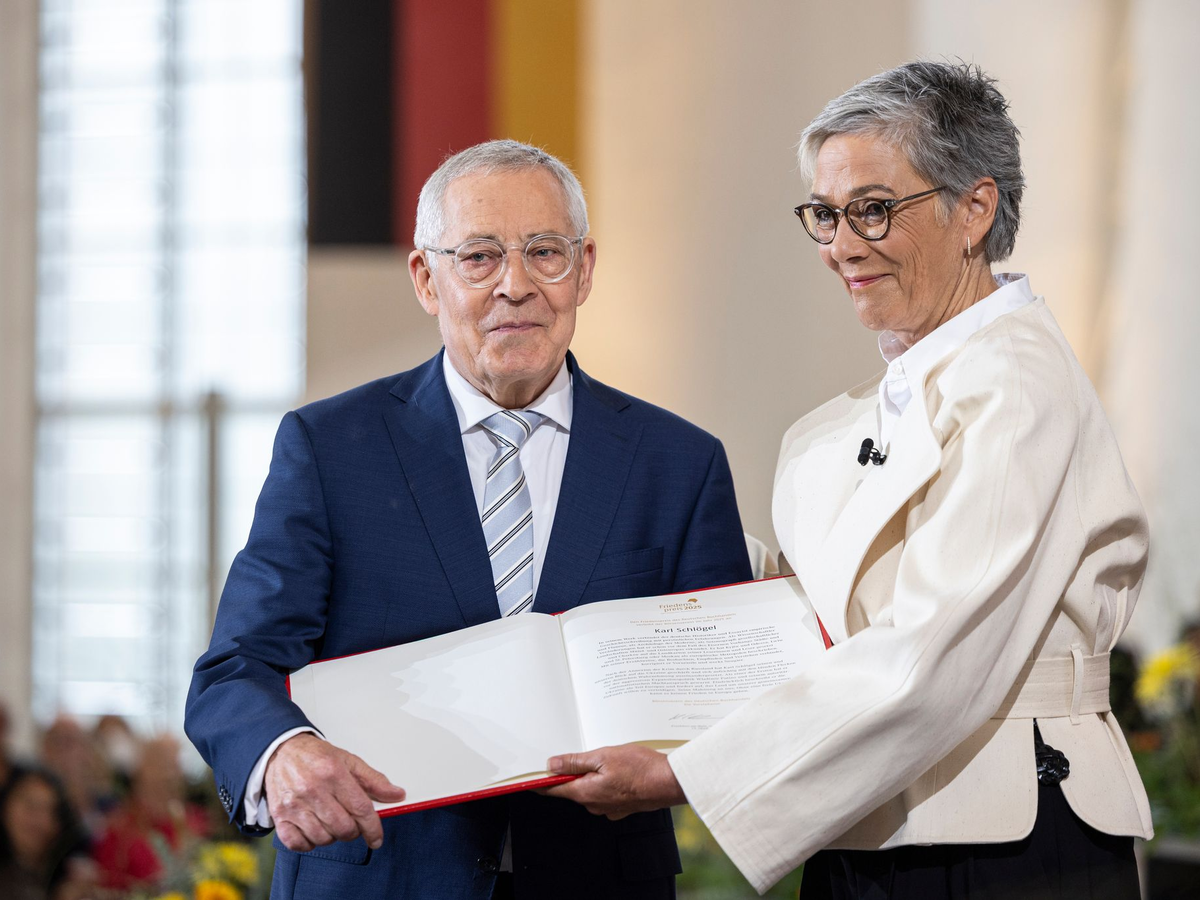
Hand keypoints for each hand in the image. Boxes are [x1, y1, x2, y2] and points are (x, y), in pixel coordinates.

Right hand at [265, 733, 405, 851]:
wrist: (281, 750)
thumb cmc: (316, 756)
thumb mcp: (348, 761)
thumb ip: (373, 780)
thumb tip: (396, 795)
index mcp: (333, 773)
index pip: (361, 809)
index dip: (373, 828)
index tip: (377, 837)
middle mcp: (312, 790)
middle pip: (343, 828)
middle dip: (353, 831)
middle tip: (351, 822)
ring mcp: (294, 805)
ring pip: (323, 838)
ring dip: (332, 836)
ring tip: (331, 821)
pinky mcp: (279, 816)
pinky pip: (298, 844)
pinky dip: (309, 843)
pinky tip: (314, 830)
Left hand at [540, 744, 686, 819]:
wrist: (669, 783)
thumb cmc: (641, 769)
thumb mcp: (603, 756)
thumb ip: (575, 762)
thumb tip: (552, 765)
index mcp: (586, 793)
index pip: (553, 791)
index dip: (541, 782)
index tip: (532, 776)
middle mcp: (594, 805)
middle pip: (572, 788)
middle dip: (571, 772)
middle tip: (577, 753)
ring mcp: (609, 808)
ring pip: (590, 790)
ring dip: (590, 775)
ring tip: (604, 758)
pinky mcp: (621, 806)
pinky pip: (605, 793)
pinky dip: (605, 781)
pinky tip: (617, 769)